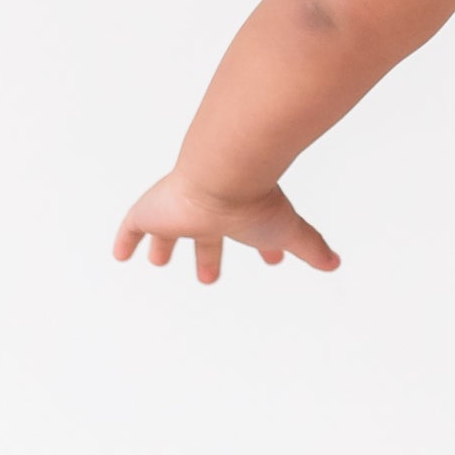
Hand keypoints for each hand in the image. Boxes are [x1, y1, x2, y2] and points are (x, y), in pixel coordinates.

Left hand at [112, 165, 338, 281]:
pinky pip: (133, 228)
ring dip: (164, 245)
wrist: (224, 178)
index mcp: (240, 216)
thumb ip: (312, 248)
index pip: (252, 233)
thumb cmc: (256, 202)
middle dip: (208, 254)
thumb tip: (335, 263)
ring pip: (168, 230)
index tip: (271, 260)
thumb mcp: (288, 232)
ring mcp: (178, 212)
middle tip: (207, 276)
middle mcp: (209, 213)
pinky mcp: (151, 213)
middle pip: (207, 236)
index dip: (261, 248)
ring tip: (158, 261)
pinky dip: (126, 241)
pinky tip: (119, 255)